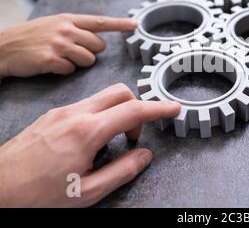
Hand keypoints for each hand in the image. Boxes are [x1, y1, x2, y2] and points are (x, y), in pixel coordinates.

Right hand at [0, 14, 136, 78]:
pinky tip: (50, 65)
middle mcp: (66, 30)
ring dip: (78, 63)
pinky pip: (71, 70)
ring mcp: (59, 44)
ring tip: (60, 58)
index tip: (135, 25)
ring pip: (88, 60)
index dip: (120, 24)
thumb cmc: (30, 37)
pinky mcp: (51, 59)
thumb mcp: (52, 24)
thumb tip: (97, 39)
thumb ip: (75, 28)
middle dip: (90, 52)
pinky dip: (63, 71)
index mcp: (68, 20)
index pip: (100, 21)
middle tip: (71, 52)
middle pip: (99, 46)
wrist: (2, 47)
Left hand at [0, 83, 180, 206]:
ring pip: (102, 97)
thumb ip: (122, 171)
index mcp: (86, 132)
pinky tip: (90, 141)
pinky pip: (85, 105)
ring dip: (117, 113)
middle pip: (119, 92)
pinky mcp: (51, 115)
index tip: (173, 108)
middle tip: (133, 136)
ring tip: (110, 143)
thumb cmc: (36, 195)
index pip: (133, 111)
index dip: (158, 108)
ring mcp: (61, 111)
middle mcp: (74, 114)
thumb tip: (144, 156)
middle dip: (136, 108)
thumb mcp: (86, 192)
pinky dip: (99, 116)